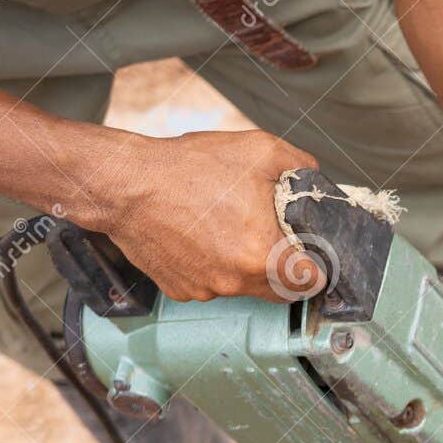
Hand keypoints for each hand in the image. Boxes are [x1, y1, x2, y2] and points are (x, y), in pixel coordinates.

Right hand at [95, 130, 322, 302]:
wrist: (125, 183)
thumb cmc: (189, 168)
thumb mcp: (259, 151)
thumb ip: (300, 167)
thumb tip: (316, 179)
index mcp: (261, 256)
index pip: (311, 284)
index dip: (318, 268)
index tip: (313, 255)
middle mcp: (235, 282)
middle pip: (280, 291)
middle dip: (286, 269)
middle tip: (278, 240)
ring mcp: (206, 290)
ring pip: (245, 287)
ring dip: (248, 267)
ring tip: (232, 228)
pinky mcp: (181, 290)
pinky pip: (212, 285)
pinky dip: (215, 267)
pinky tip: (204, 237)